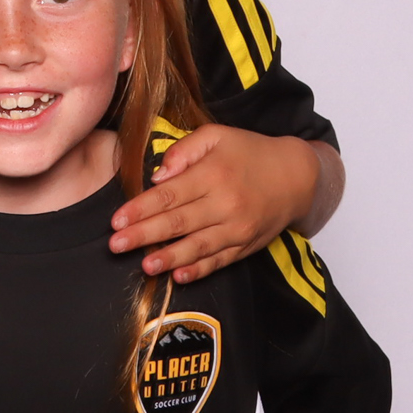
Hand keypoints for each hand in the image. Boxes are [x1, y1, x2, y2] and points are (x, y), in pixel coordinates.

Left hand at [111, 125, 317, 281]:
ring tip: (144, 266)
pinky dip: (199, 270)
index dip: (140, 209)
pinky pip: (219, 261)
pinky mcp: (246, 246)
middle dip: (143, 235)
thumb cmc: (250, 152)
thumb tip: (157, 175)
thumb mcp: (217, 135)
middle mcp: (225, 204)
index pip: (169, 195)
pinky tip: (179, 276)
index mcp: (213, 175)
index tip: (116, 220)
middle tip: (116, 245)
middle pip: (177, 223)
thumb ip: (184, 150)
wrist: (296, 176)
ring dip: (169, 258)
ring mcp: (237, 228)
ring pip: (197, 246)